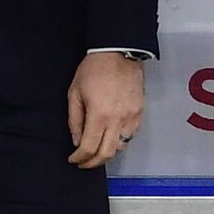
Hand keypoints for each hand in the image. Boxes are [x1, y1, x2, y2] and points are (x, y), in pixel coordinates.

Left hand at [67, 52, 143, 168]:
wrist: (118, 50)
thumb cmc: (95, 68)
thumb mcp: (75, 92)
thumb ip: (74, 119)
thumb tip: (77, 140)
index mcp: (99, 114)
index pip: (89, 148)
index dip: (80, 158)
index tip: (74, 159)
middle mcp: (117, 119)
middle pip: (107, 154)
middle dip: (93, 162)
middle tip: (84, 162)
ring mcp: (131, 116)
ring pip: (121, 147)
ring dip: (108, 152)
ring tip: (98, 149)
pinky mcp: (140, 111)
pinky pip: (131, 135)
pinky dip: (121, 140)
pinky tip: (112, 136)